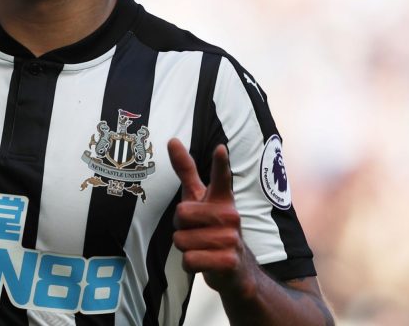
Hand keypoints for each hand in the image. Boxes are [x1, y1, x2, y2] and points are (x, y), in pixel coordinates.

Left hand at [168, 138, 255, 295]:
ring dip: (185, 248)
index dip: (220, 163)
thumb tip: (172, 139)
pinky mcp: (229, 260)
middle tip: (195, 231)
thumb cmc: (211, 226)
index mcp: (222, 198)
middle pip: (181, 213)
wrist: (235, 268)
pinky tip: (205, 261)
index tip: (220, 148)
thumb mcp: (198, 197)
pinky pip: (190, 260)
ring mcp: (232, 238)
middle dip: (180, 227)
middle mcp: (231, 215)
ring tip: (202, 247)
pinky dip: (190, 264)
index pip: (221, 177)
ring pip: (181, 240)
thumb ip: (186, 171)